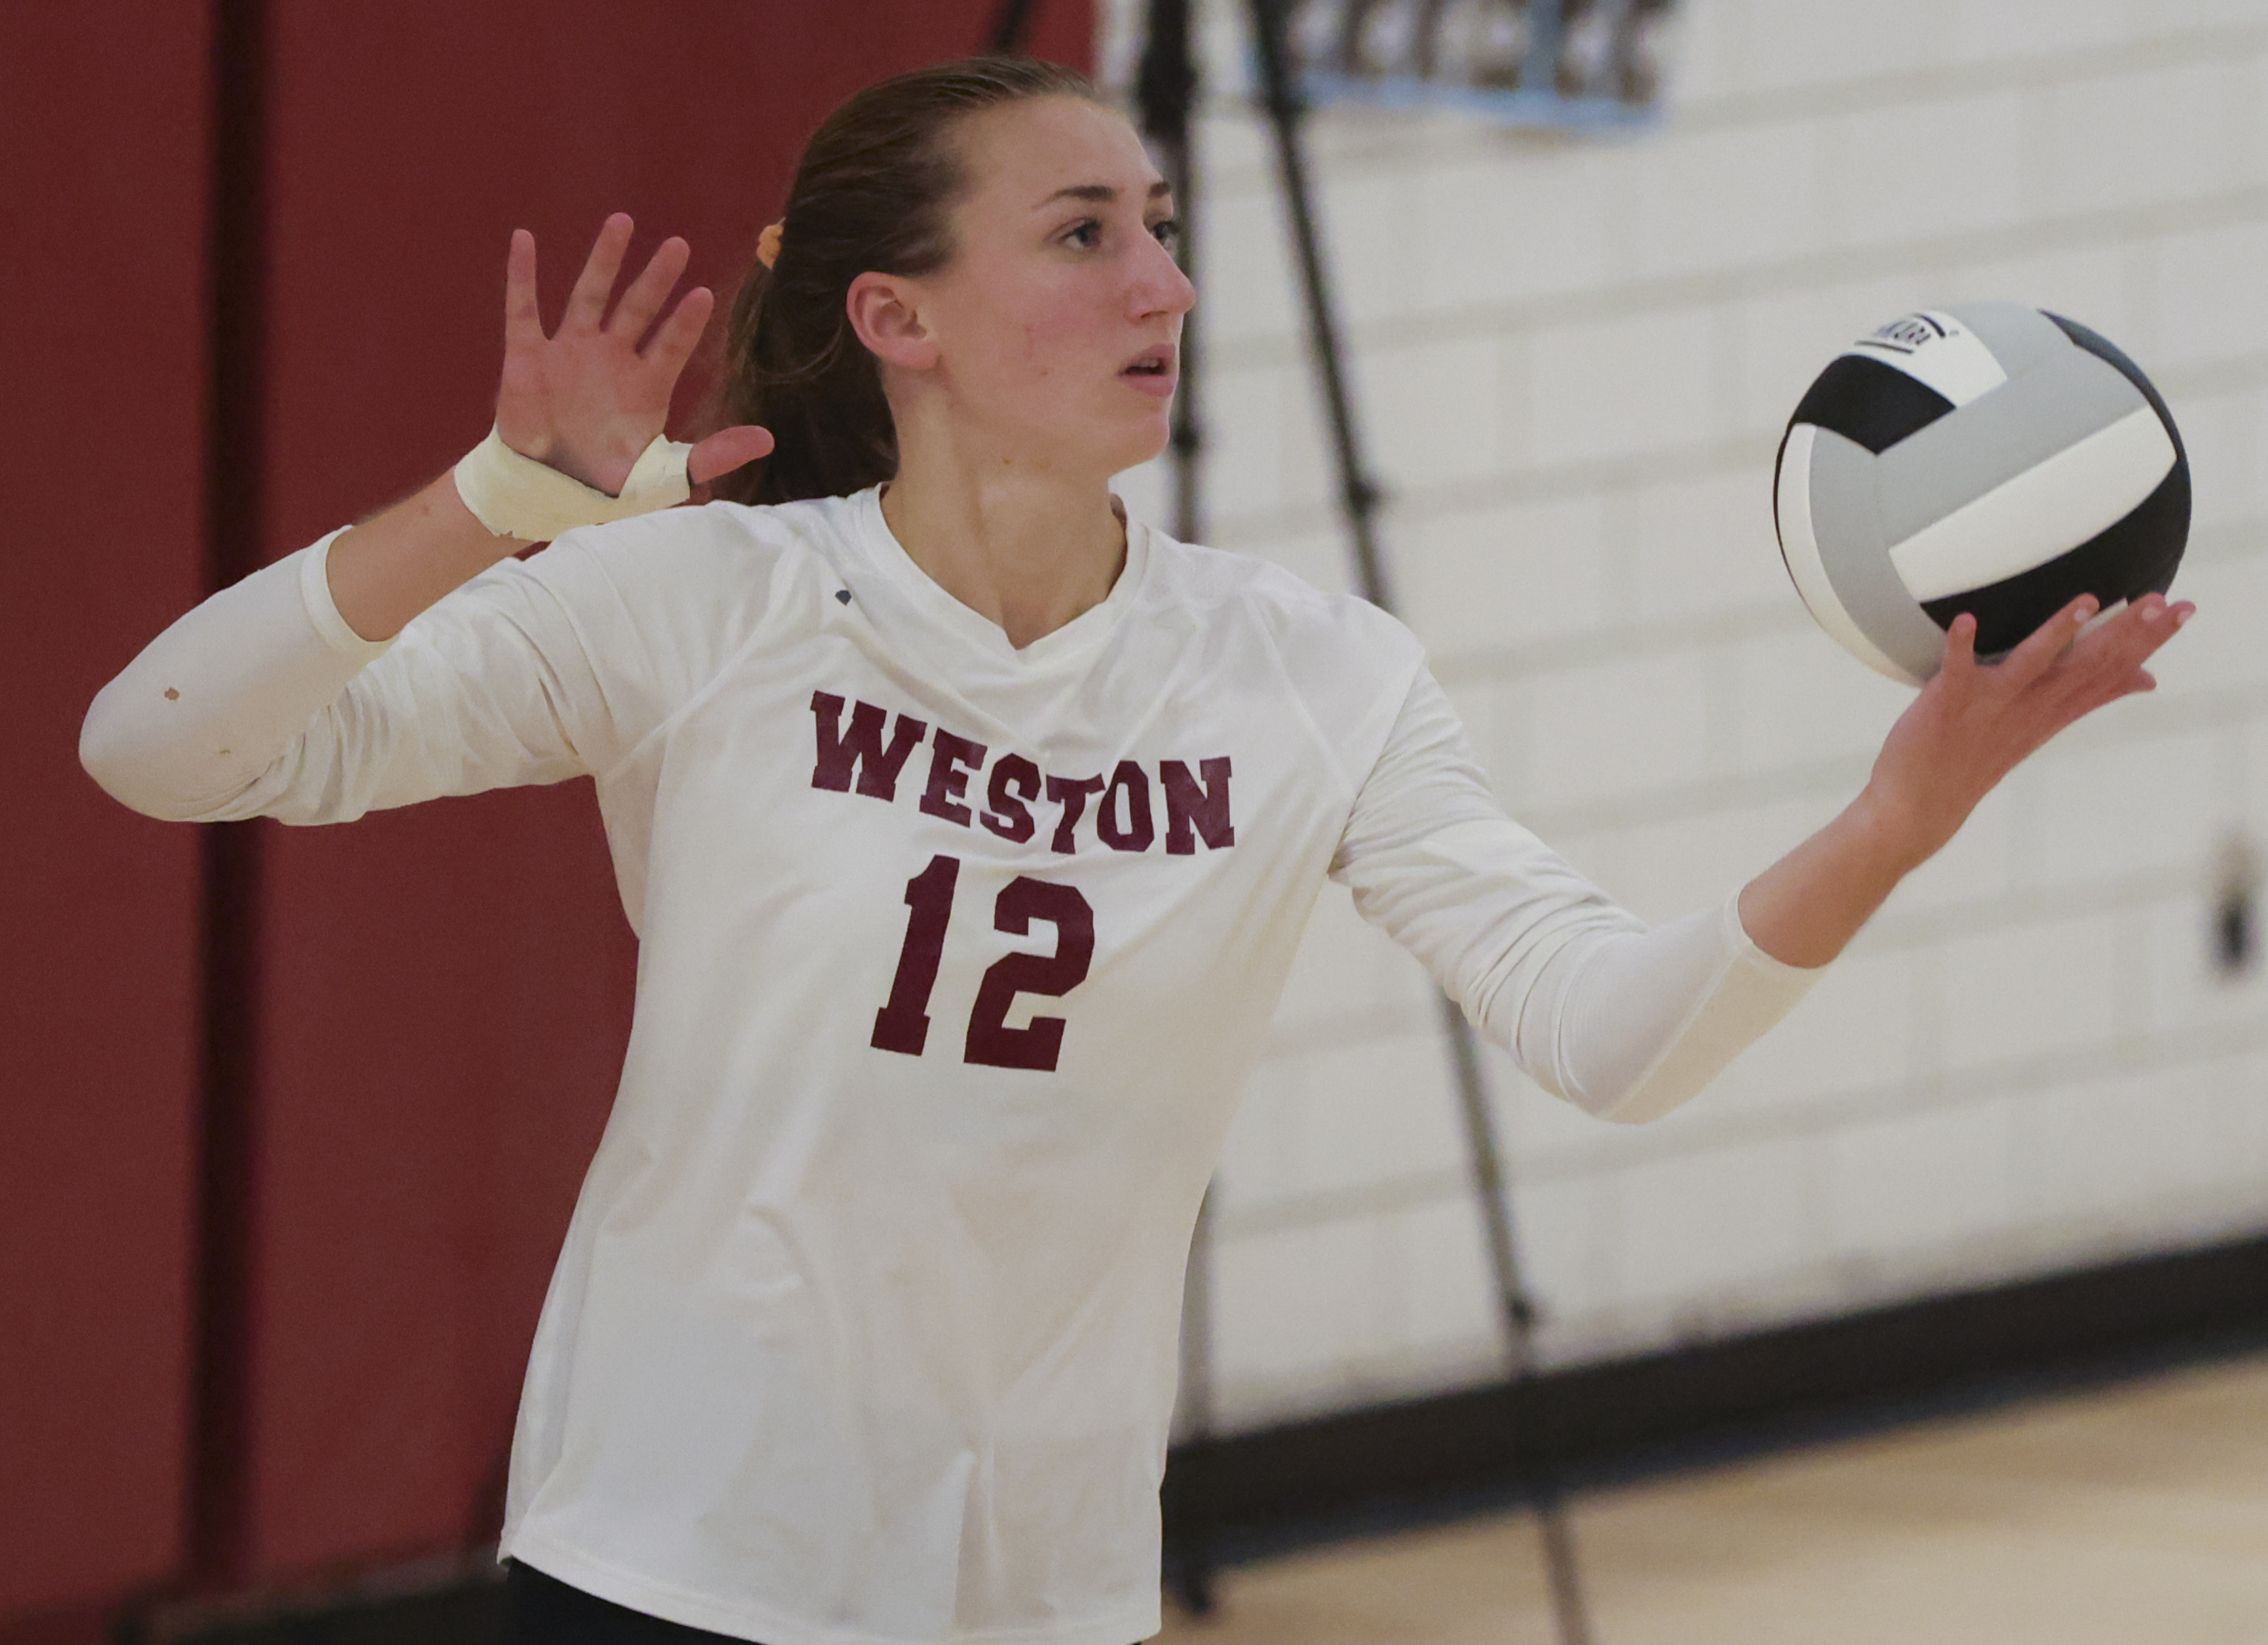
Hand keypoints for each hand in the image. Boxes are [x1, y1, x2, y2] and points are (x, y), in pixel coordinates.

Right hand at [494, 213, 772, 494]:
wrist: (546, 492)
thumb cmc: (606, 487)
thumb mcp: (665, 476)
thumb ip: (713, 455)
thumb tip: (768, 440)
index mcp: (646, 386)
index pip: (673, 344)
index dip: (686, 322)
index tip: (702, 294)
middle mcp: (611, 359)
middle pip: (637, 308)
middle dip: (656, 278)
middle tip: (678, 245)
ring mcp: (569, 353)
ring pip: (589, 295)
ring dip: (604, 260)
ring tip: (622, 222)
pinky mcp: (528, 357)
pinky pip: (523, 309)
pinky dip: (523, 276)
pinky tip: (524, 240)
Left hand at [1863, 590, 2195, 866]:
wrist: (1920, 807)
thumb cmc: (1978, 757)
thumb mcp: (2043, 726)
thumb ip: (2089, 697)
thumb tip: (2146, 680)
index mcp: (2053, 711)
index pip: (2112, 671)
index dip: (2150, 640)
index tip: (2185, 609)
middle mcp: (2029, 708)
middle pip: (2087, 665)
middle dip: (2127, 631)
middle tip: (2165, 601)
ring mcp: (1990, 707)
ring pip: (2032, 665)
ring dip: (2058, 633)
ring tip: (2085, 601)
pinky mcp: (1947, 705)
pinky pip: (1956, 670)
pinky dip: (1960, 646)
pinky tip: (1965, 620)